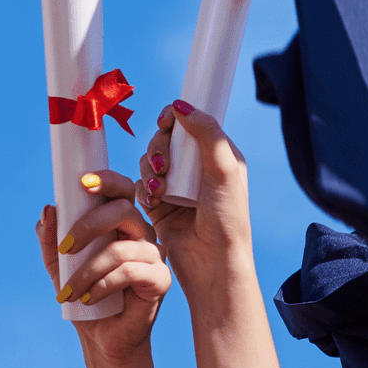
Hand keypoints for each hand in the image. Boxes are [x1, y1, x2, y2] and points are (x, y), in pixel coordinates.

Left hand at [37, 173, 167, 367]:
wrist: (103, 337)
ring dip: (86, 270)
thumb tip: (48, 210)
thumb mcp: (59, 264)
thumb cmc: (84, 294)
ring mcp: (154, 255)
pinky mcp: (160, 280)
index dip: (106, 180)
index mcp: (121, 222)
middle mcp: (141, 233)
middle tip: (65, 247)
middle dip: (88, 225)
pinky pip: (130, 273)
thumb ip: (50, 238)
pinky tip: (88, 298)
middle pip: (123, 211)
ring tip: (69, 291)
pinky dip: (102, 285)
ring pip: (120, 248)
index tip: (82, 183)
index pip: (122, 190)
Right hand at [139, 103, 254, 298]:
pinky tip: (153, 200)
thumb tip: (181, 104)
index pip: (191, 123)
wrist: (211, 262)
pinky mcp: (159, 204)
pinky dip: (143, 187)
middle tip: (163, 167)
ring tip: (159, 189)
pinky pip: (140, 182)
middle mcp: (196, 168)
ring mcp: (176, 186)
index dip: (174, 118)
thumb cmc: (226, 218)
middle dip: (159, 148)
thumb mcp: (224, 170)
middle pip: (165, 139)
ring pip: (149, 159)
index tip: (165, 122)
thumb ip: (207, 133)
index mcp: (217, 156)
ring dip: (150, 168)